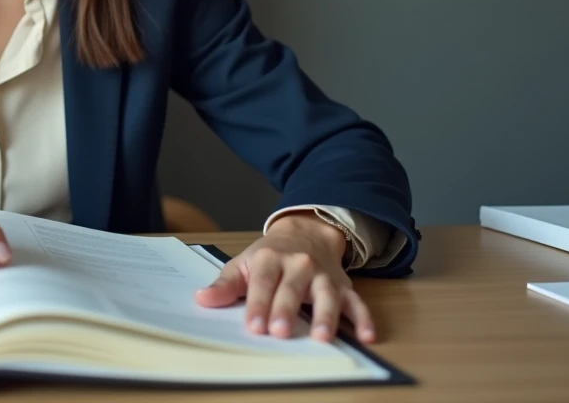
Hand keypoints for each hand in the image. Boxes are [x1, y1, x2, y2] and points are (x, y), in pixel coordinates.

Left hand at [193, 212, 374, 343]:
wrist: (306, 232)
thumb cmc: (270, 255)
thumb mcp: (244, 263)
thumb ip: (225, 284)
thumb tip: (202, 299)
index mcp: (270, 258)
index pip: (263, 283)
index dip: (258, 304)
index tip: (254, 326)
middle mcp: (299, 265)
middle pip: (292, 289)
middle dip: (286, 310)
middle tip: (280, 332)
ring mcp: (324, 276)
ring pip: (326, 295)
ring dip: (326, 316)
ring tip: (322, 337)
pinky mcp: (343, 287)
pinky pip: (357, 302)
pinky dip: (364, 318)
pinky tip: (366, 335)